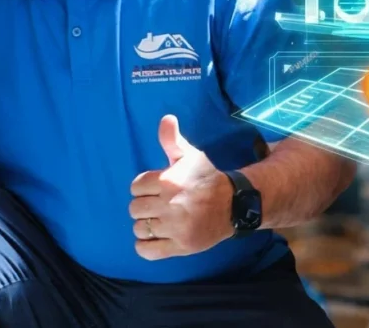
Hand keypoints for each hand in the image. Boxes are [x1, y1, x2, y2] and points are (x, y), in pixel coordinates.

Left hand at [129, 115, 233, 260]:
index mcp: (167, 181)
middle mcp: (169, 204)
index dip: (144, 187)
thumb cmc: (207, 178)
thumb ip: (172, 139)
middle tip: (158, 206)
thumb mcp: (190, 155)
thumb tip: (166, 118)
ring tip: (159, 221)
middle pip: (134, 209)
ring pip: (139, 229)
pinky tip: (155, 238)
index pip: (135, 186)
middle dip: (144, 206)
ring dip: (145, 226)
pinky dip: (145, 246)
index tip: (156, 189)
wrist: (234, 204)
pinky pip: (146, 250)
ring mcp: (174, 227)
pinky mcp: (180, 246)